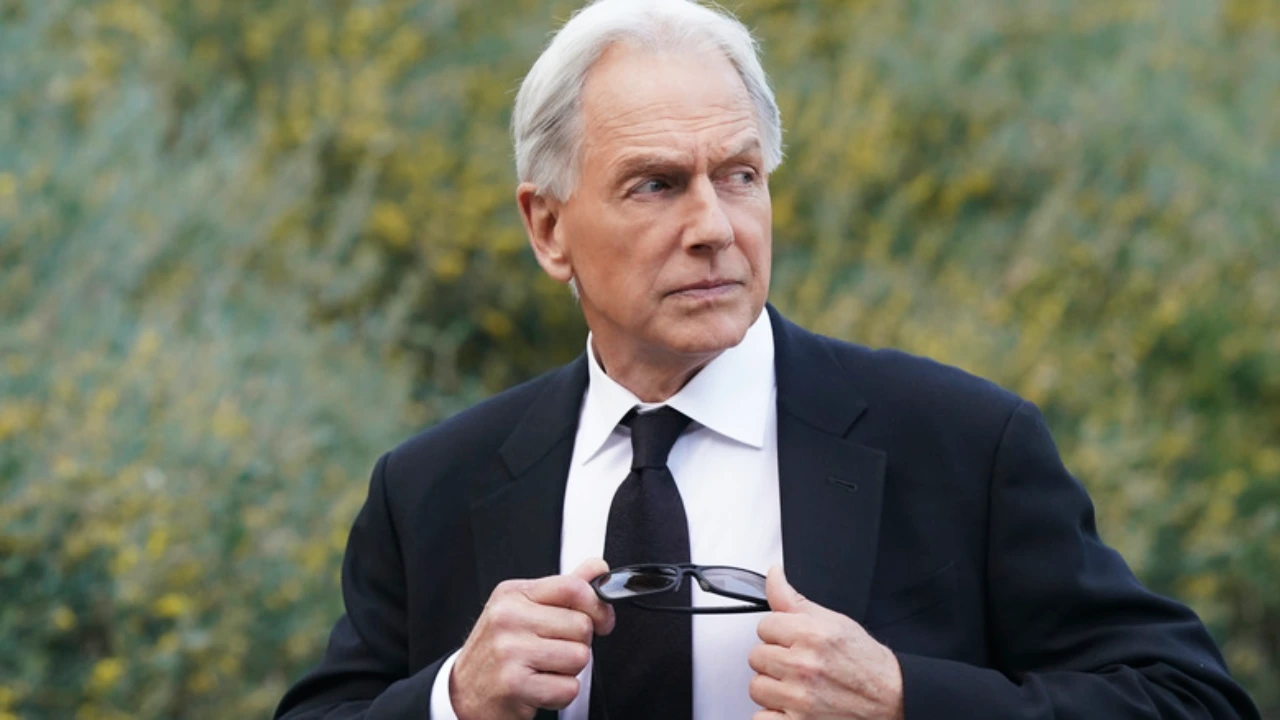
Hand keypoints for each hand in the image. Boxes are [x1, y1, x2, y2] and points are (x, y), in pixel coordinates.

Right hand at [450, 558, 614, 719]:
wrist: (463, 693)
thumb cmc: (498, 651)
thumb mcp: (523, 610)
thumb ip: (563, 589)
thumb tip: (598, 568)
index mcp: (513, 594)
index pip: (572, 587)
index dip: (597, 606)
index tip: (601, 620)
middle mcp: (508, 618)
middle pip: (582, 626)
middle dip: (578, 644)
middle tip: (554, 651)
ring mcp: (509, 650)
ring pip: (579, 657)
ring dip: (569, 671)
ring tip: (544, 669)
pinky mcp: (514, 684)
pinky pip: (568, 688)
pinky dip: (560, 694)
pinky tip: (539, 688)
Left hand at [749, 566, 903, 719]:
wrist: (892, 699)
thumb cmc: (866, 664)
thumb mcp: (834, 622)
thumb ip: (795, 601)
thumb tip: (773, 575)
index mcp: (812, 635)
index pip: (764, 626)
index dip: (779, 634)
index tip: (793, 641)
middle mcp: (804, 666)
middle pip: (757, 656)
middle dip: (776, 660)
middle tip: (799, 665)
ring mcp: (800, 699)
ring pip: (757, 687)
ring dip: (773, 688)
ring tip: (798, 686)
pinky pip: (761, 717)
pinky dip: (774, 715)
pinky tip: (793, 707)